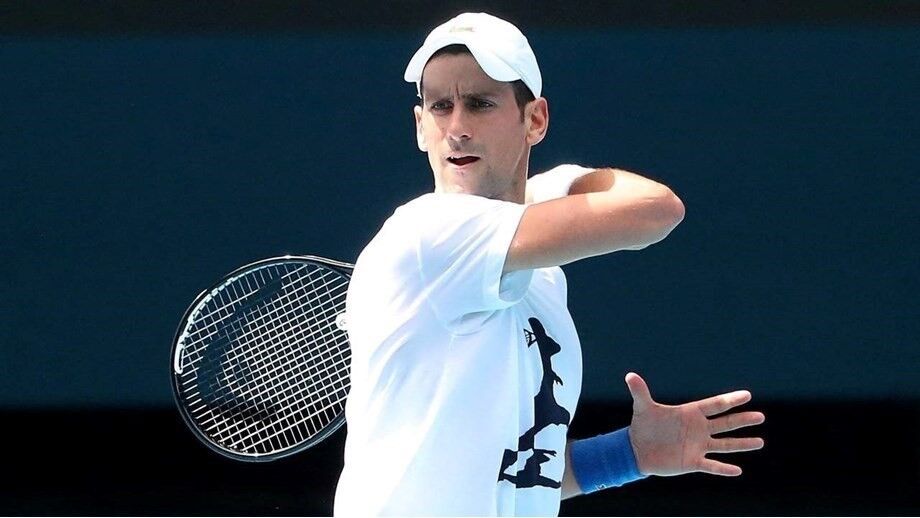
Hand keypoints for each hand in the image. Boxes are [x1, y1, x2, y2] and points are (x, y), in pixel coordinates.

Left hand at [625, 372, 764, 476]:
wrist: (637, 449)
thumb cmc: (643, 426)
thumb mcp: (643, 407)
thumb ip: (640, 392)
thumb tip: (630, 376)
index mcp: (690, 413)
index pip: (714, 405)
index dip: (730, 400)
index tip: (747, 395)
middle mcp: (698, 429)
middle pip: (725, 423)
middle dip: (742, 420)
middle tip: (760, 416)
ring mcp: (698, 446)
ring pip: (724, 444)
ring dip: (742, 444)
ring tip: (760, 442)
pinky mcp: (693, 461)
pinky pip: (712, 466)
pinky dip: (724, 469)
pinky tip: (738, 470)